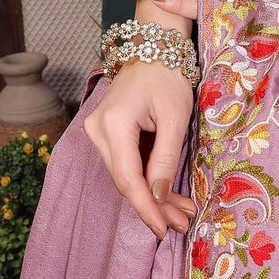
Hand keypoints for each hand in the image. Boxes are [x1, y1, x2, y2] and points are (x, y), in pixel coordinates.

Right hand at [84, 60, 197, 237]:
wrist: (154, 49)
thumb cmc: (168, 77)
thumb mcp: (175, 118)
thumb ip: (165, 158)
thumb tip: (158, 197)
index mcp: (113, 124)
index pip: (127, 178)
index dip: (146, 207)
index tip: (164, 229)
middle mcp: (97, 130)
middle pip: (125, 180)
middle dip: (154, 205)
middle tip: (181, 224)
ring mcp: (97, 132)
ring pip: (125, 175)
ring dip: (152, 196)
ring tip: (180, 213)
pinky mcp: (105, 133)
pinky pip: (125, 164)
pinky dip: (146, 180)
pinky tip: (166, 195)